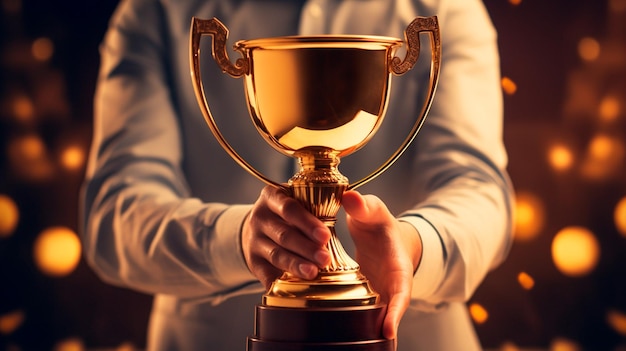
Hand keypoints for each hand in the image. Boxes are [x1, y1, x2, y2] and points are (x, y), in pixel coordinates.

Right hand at [242, 186, 331, 288]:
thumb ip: (326, 203)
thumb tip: (354, 200)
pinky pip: (265, 274)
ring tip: (313, 273)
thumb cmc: (293, 215)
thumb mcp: (304, 200)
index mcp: (273, 196)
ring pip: (276, 255)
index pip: (289, 208)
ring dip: (295, 265)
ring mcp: (254, 240)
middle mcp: (260, 217)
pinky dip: (278, 283)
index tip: (325, 236)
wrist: (261, 229)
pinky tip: (293, 289)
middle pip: (284, 234)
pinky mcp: (253, 262)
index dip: (307, 223)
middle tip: (324, 258)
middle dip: (305, 248)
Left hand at [342, 190, 422, 340]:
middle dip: (384, 329)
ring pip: (372, 317)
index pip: (401, 292)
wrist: (381, 235)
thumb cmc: (380, 224)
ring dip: (366, 331)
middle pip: (389, 314)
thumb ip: (363, 205)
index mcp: (397, 268)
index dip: (396, 312)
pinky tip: (333, 335)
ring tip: (356, 348)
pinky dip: (347, 323)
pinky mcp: (361, 298)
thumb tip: (349, 197)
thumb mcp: (374, 211)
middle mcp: (389, 287)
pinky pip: (355, 312)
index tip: (389, 330)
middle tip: (378, 344)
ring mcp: (376, 295)